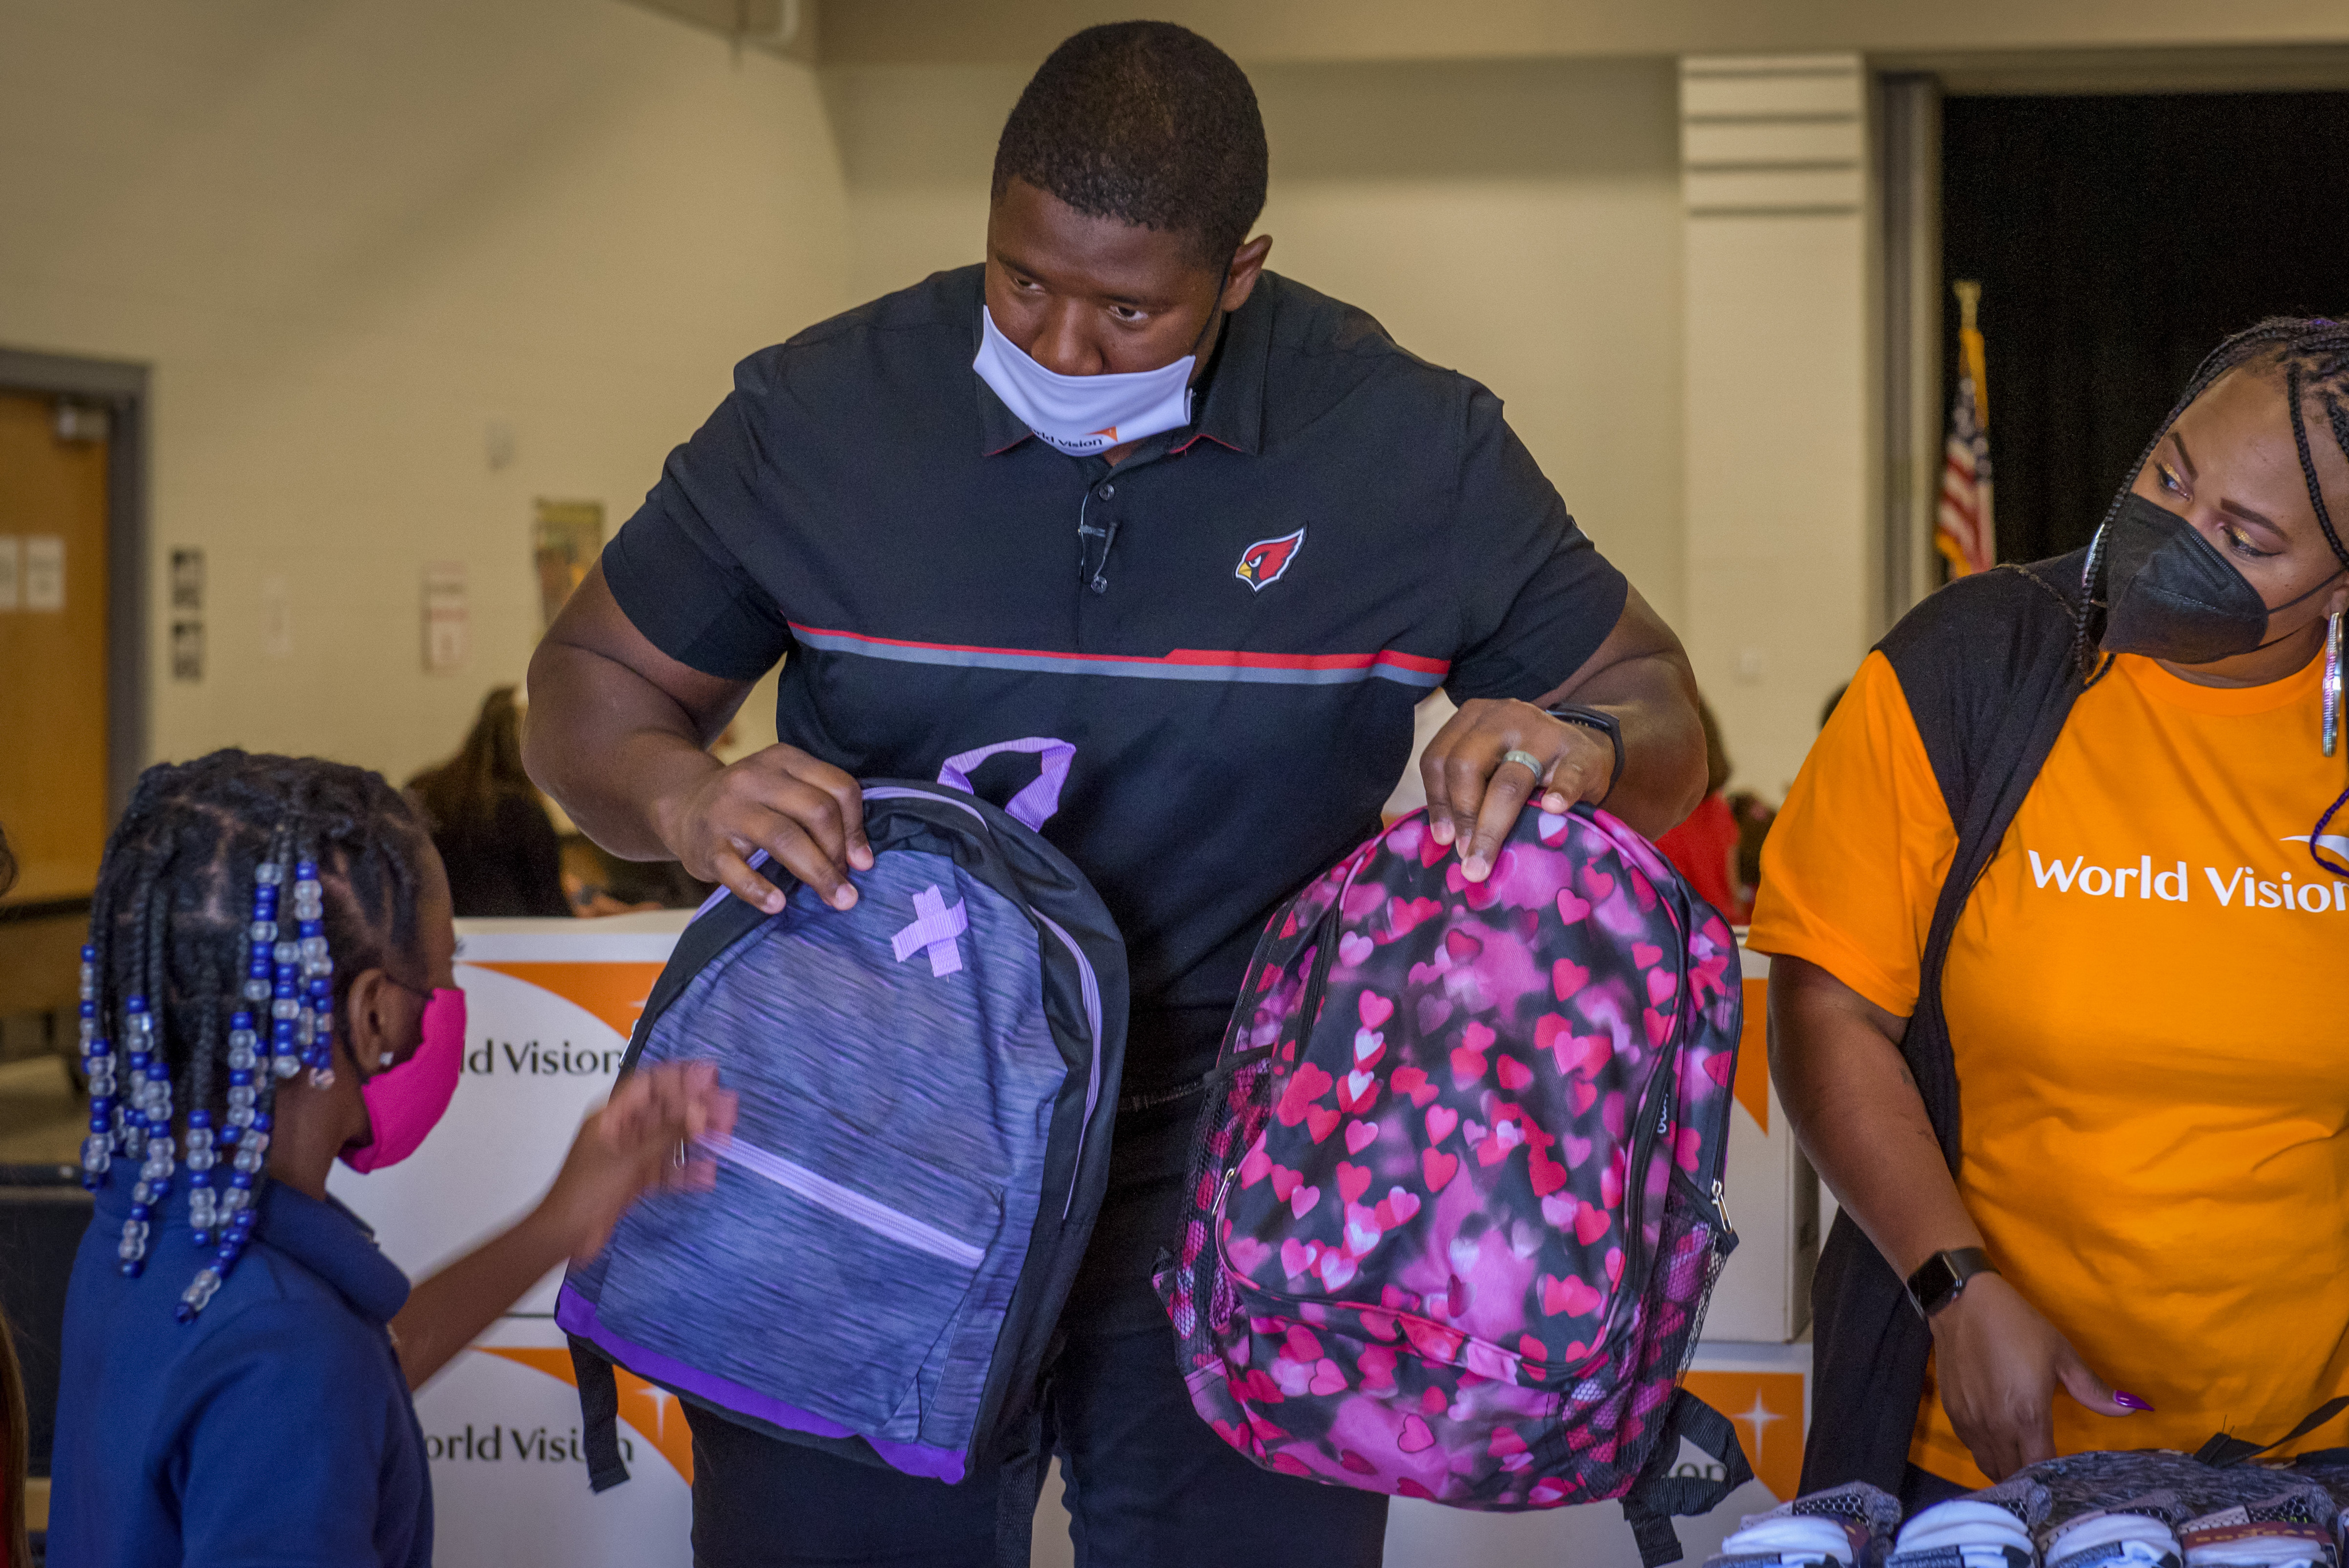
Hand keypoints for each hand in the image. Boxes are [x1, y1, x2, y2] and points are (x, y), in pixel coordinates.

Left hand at [536, 1061, 738, 1265]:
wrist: (564, 1236)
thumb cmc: (583, 1193)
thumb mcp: (629, 1160)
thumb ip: (667, 1135)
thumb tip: (698, 1111)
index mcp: (611, 1117)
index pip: (649, 1085)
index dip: (679, 1077)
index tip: (709, 1075)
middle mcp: (622, 1132)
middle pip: (665, 1111)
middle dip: (696, 1108)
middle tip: (727, 1107)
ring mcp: (629, 1156)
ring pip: (670, 1140)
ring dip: (697, 1137)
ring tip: (726, 1134)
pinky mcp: (635, 1180)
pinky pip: (666, 1169)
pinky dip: (686, 1170)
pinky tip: (707, 1173)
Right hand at [651, 743, 872, 913]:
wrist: (683, 805)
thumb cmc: (750, 804)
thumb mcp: (784, 789)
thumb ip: (822, 809)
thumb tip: (861, 858)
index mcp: (784, 759)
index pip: (839, 788)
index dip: (857, 828)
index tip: (862, 861)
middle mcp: (755, 777)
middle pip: (817, 811)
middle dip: (839, 854)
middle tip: (846, 887)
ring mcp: (728, 809)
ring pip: (785, 837)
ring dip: (817, 873)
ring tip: (834, 899)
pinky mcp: (707, 843)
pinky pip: (737, 869)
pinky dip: (760, 891)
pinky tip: (778, 905)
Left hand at [1420, 699, 1616, 881]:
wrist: (1583, 751)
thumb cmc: (1525, 765)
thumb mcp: (1490, 763)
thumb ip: (1464, 788)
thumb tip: (1444, 839)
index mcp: (1473, 718)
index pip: (1438, 758)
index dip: (1437, 802)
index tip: (1443, 839)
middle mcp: (1504, 718)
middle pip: (1467, 766)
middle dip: (1462, 815)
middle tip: (1465, 855)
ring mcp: (1545, 734)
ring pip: (1509, 781)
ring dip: (1493, 826)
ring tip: (1484, 859)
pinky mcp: (1581, 753)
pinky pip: (1568, 776)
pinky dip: (1559, 793)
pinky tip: (1552, 809)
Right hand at [1928, 1272, 2142, 1478]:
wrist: (1962, 1303)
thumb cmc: (2017, 1326)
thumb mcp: (2060, 1354)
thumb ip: (2092, 1389)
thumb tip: (2132, 1408)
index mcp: (2028, 1415)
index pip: (2042, 1466)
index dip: (2055, 1475)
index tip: (2066, 1472)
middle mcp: (1997, 1427)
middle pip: (2013, 1474)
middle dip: (2030, 1478)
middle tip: (2045, 1470)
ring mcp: (1971, 1422)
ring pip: (1989, 1465)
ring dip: (2006, 1468)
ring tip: (2020, 1459)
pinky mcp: (1952, 1413)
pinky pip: (1972, 1447)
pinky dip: (1987, 1452)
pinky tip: (1998, 1438)